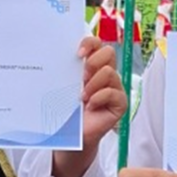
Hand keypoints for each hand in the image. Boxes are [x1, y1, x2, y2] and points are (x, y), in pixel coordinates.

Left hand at [50, 36, 127, 176]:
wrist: (71, 133)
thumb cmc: (68, 108)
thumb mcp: (65, 86)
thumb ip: (67, 70)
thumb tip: (57, 55)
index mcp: (92, 65)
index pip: (97, 43)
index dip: (90, 43)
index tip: (77, 53)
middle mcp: (105, 73)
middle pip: (109, 52)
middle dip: (93, 62)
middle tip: (81, 77)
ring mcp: (115, 87)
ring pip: (110, 72)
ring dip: (93, 84)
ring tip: (82, 97)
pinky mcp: (120, 102)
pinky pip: (114, 92)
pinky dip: (99, 98)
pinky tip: (90, 106)